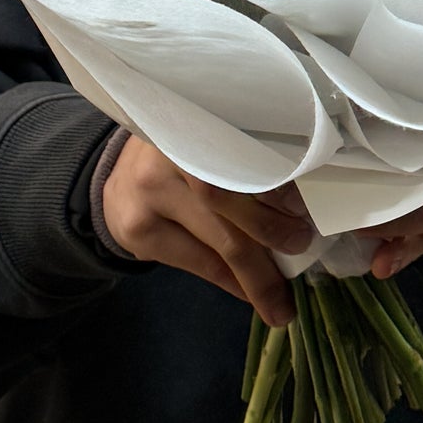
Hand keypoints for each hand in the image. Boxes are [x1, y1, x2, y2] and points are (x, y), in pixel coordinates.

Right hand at [100, 135, 312, 326]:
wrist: (117, 182)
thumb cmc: (180, 161)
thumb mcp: (205, 143)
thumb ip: (241, 160)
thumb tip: (300, 205)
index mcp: (194, 123)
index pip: (240, 152)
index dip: (277, 184)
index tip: (304, 208)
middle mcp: (168, 154)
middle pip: (231, 199)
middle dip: (273, 230)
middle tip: (302, 246)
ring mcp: (150, 195)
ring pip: (221, 240)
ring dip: (259, 274)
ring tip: (281, 299)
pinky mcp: (140, 231)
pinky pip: (200, 264)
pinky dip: (232, 282)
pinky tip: (250, 293)